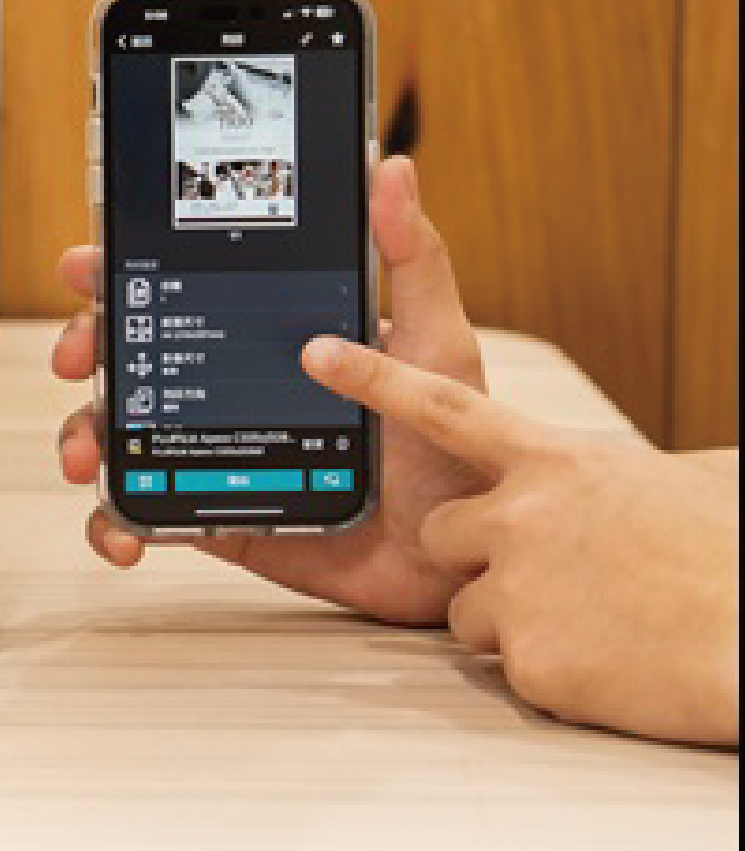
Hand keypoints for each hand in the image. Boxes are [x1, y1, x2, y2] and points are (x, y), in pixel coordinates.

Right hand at [48, 155, 489, 624]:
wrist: (463, 554)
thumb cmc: (456, 447)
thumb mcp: (437, 343)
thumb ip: (412, 259)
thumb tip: (390, 168)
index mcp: (268, 337)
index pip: (176, 289)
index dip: (120, 275)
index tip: (88, 267)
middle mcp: (230, 389)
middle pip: (130, 355)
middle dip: (86, 349)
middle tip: (81, 360)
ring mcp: (216, 453)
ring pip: (121, 433)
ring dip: (85, 438)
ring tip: (89, 459)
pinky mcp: (218, 517)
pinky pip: (148, 516)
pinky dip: (116, 525)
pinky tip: (121, 534)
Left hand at [307, 336, 741, 746]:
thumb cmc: (725, 564)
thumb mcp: (666, 486)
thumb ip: (601, 472)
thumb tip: (610, 466)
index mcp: (557, 461)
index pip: (443, 407)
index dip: (374, 377)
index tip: (317, 352)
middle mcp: (524, 516)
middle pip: (443, 532)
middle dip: (478, 555)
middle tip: (555, 573)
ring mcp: (519, 588)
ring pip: (469, 606)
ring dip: (516, 617)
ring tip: (598, 619)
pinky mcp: (528, 659)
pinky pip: (508, 663)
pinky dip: (552, 668)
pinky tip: (607, 661)